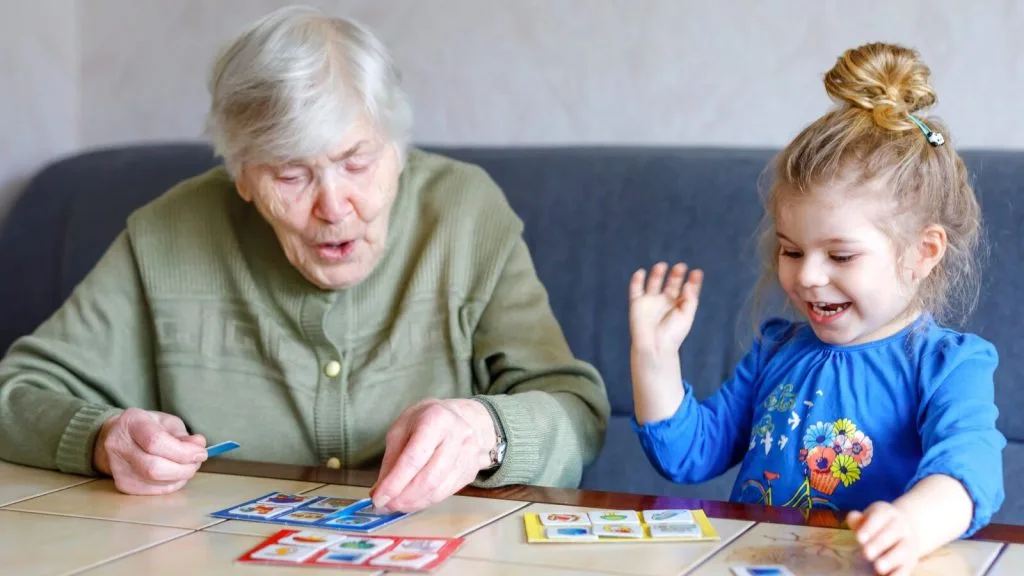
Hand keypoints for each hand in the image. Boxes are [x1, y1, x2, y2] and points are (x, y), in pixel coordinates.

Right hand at [93, 408, 207, 494]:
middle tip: (197, 462)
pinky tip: (177, 475)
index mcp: (131, 423)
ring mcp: (118, 468)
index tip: (201, 453)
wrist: (116, 437)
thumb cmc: (146, 427)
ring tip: (188, 466)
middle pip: (154, 468)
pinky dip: (172, 484)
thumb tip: (199, 447)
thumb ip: (183, 435)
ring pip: (155, 482)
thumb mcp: (166, 422)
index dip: (183, 452)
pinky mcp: (123, 485)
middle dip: (184, 468)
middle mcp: (119, 446)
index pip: (155, 442)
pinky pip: (154, 491)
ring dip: (180, 477)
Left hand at [370, 398, 493, 512]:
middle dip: (404, 498)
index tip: (378, 499)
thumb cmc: (425, 420)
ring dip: (414, 503)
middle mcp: (458, 436)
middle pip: (429, 478)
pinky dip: (426, 501)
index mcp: (436, 419)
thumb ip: (391, 459)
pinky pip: (447, 493)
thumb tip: (380, 492)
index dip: (395, 483)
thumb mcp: (401, 429)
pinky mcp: (472, 470)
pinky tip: (413, 501)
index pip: (414, 458)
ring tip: (397, 505)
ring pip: (439, 490)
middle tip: (386, 506)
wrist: (458, 417)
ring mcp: (469, 454)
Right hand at [629, 262, 702, 356]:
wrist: (655, 346)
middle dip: (676, 275)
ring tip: (662, 265)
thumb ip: (690, 299)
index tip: (697, 272)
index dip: (691, 281)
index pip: (686, 290)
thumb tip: (688, 284)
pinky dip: (636, 281)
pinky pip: (635, 289)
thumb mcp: (687, 316)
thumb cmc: (673, 334)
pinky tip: (641, 272)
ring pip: (653, 283)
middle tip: (681, 266)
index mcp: (678, 306)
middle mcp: (665, 301)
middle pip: (671, 284)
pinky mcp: (637, 304)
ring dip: (657, 274)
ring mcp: (650, 301)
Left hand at [848, 501, 920, 575]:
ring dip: (891, 559)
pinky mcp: (911, 560)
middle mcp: (901, 527)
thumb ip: (857, 519)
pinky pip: (907, 567)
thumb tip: (853, 518)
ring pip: (903, 550)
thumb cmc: (876, 524)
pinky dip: (900, 573)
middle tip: (866, 553)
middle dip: (879, 543)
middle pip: (892, 533)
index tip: (859, 538)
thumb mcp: (867, 518)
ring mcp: (909, 544)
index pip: (879, 517)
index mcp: (888, 513)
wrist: (903, 529)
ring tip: (878, 567)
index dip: (869, 527)